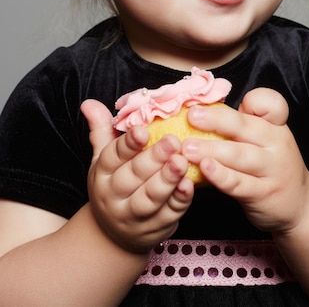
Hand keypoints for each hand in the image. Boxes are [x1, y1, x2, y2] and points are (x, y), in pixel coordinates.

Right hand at [81, 99, 193, 253]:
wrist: (111, 236)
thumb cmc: (114, 185)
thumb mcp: (103, 159)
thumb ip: (101, 129)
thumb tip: (89, 103)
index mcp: (102, 174)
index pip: (113, 157)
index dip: (128, 144)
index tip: (143, 130)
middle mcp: (114, 196)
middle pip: (133, 177)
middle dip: (153, 159)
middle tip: (173, 141)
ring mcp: (133, 216)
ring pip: (150, 198)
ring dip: (167, 180)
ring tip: (182, 161)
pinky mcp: (154, 229)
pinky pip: (168, 215)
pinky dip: (179, 201)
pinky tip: (190, 185)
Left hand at [182, 89, 308, 234]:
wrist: (300, 207)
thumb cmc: (271, 167)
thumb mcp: (265, 141)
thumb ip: (241, 125)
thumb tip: (200, 111)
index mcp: (276, 126)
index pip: (273, 104)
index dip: (255, 100)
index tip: (227, 101)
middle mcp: (277, 144)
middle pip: (246, 127)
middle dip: (216, 120)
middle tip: (191, 116)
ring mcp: (273, 170)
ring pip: (240, 155)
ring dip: (212, 150)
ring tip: (187, 148)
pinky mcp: (264, 194)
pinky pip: (240, 183)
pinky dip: (221, 176)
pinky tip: (204, 169)